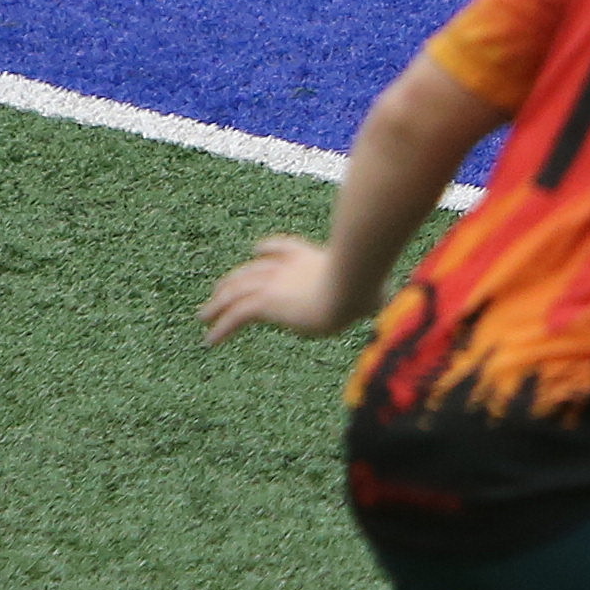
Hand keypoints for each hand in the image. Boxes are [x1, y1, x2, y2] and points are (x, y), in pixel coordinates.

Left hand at [200, 236, 366, 342]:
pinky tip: (210, 340)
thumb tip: (385, 302)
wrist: (350, 288)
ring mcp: (275, 282)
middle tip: (219, 290)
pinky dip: (221, 328)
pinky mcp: (265, 302)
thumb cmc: (367, 289)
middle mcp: (288, 267)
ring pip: (236, 291)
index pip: (283, 248)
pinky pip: (235, 316)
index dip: (267, 249)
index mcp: (311, 258)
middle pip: (252, 269)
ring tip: (204, 316)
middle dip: (233, 280)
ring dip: (217, 304)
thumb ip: (372, 294)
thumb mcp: (372, 291)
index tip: (256, 250)